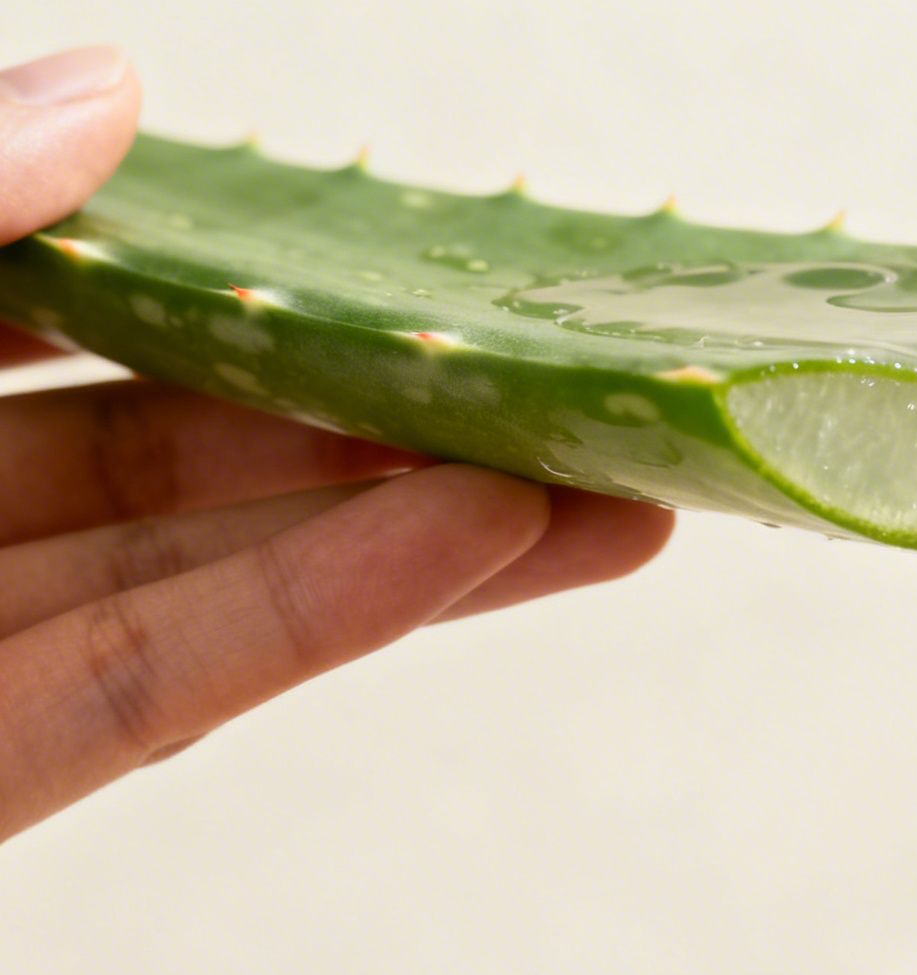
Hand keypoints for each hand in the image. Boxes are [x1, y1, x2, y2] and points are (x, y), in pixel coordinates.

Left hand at [0, 46, 673, 843]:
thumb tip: (112, 89)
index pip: (58, 291)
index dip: (232, 264)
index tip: (401, 247)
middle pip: (173, 441)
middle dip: (384, 410)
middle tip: (573, 388)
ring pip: (200, 574)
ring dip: (411, 532)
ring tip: (609, 492)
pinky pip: (146, 695)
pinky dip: (313, 622)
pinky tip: (473, 550)